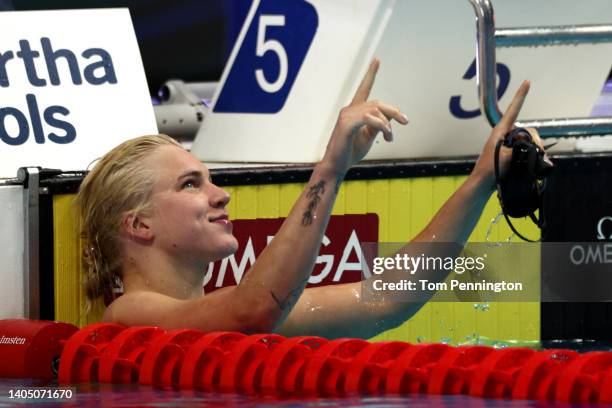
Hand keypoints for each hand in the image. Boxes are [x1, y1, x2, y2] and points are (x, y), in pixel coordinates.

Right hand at [321, 58, 408, 175]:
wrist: (337, 165)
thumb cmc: (351, 151)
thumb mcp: (370, 136)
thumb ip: (380, 123)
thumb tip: (392, 116)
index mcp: (354, 111)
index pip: (364, 88)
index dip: (371, 74)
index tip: (376, 60)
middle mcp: (349, 110)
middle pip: (377, 102)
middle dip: (394, 111)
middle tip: (405, 121)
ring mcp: (346, 116)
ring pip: (375, 110)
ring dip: (387, 125)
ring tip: (389, 138)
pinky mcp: (346, 124)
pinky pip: (369, 118)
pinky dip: (381, 125)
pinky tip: (386, 134)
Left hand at [471, 80, 547, 188]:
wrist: (483, 184)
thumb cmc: (491, 169)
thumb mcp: (506, 155)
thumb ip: (520, 145)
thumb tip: (532, 144)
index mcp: (500, 131)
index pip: (513, 109)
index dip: (521, 95)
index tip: (527, 82)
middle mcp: (505, 134)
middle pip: (528, 130)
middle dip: (536, 139)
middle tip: (540, 150)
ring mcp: (508, 144)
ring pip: (529, 140)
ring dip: (535, 148)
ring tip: (536, 160)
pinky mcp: (511, 153)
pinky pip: (526, 148)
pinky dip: (533, 154)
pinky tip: (539, 161)